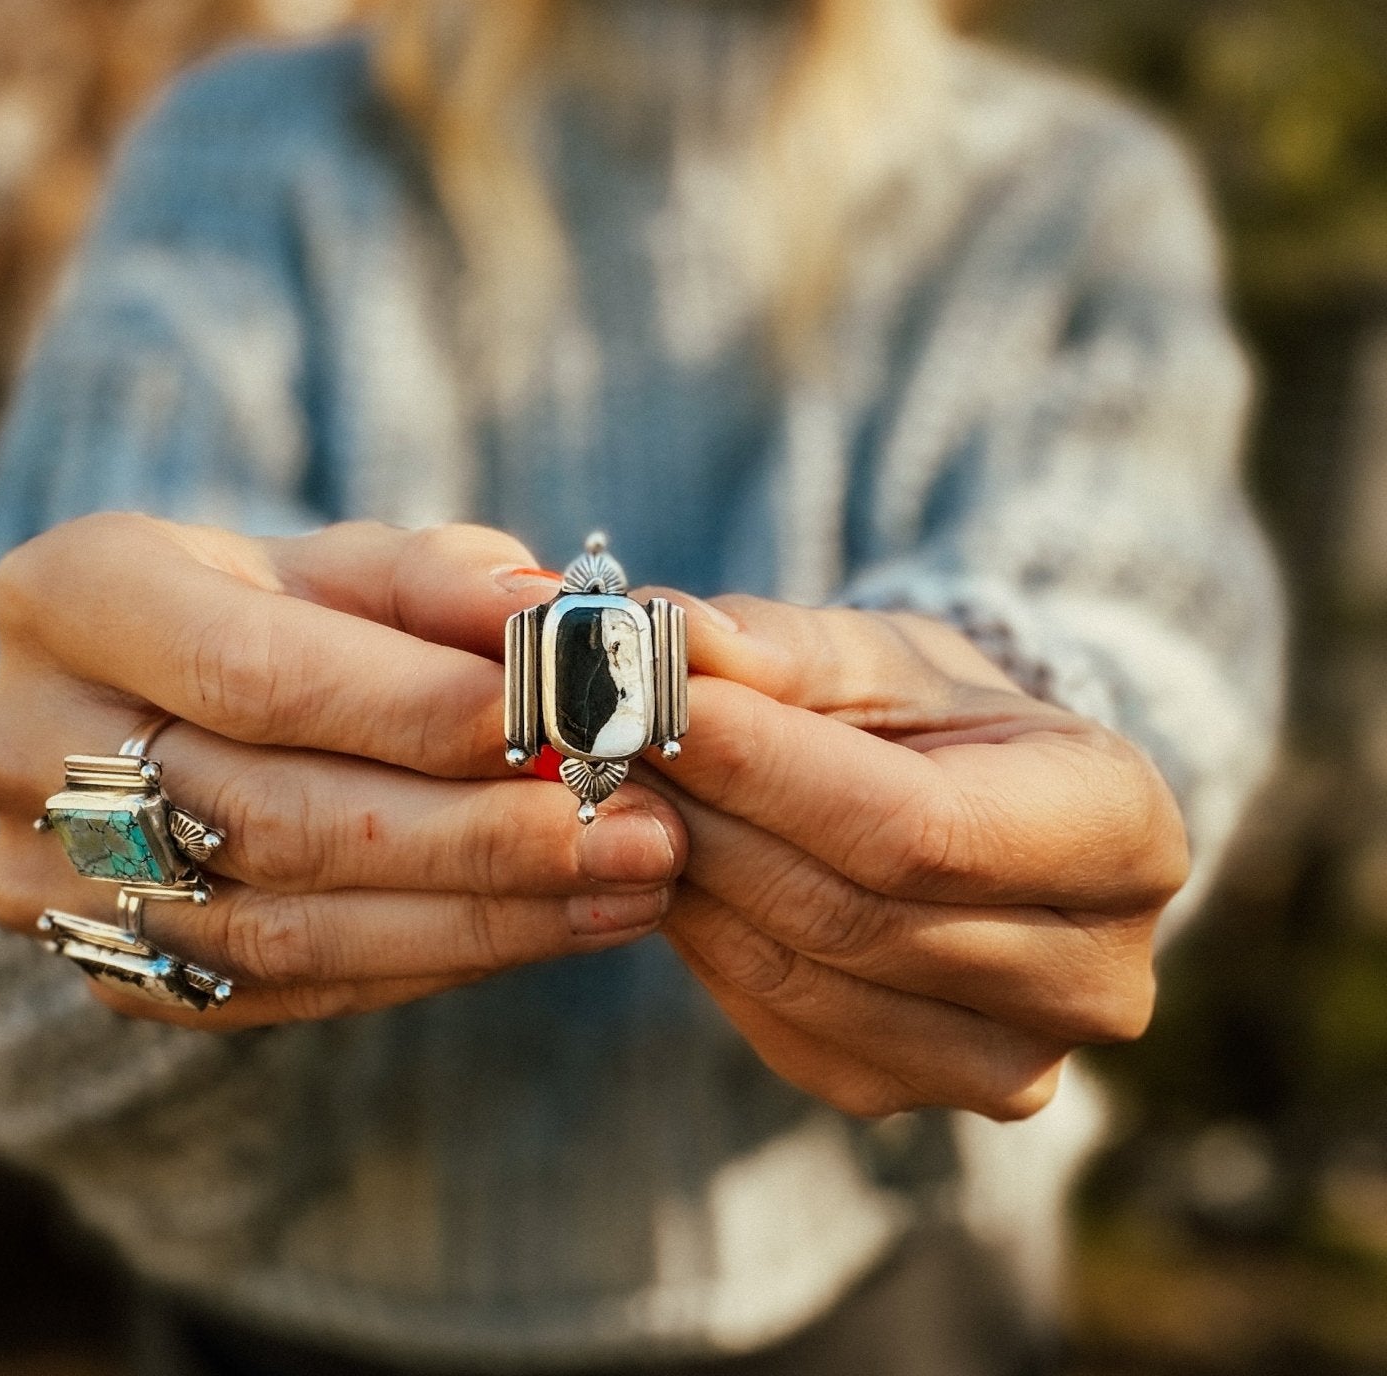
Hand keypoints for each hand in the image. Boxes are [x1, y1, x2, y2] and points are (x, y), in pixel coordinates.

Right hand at [0, 515, 684, 1027]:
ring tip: (631, 883)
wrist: (170, 704)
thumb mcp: (348, 563)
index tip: (565, 724)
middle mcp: (27, 740)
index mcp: (75, 596)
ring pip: (285, 928)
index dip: (416, 709)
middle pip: (275, 815)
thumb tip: (557, 621)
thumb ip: (442, 581)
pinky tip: (553, 925)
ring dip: (483, 914)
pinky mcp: (108, 964)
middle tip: (641, 830)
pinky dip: (434, 958)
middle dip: (480, 833)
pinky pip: (284, 988)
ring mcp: (50, 876)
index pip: (257, 672)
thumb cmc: (278, 607)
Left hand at [646, 595, 1187, 1120]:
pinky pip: (775, 1019)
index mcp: (1125, 833)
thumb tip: (667, 638)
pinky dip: (704, 936)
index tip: (658, 704)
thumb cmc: (941, 720)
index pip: (922, 828)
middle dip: (711, 816)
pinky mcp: (909, 1094)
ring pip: (800, 972)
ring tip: (627, 789)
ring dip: (688, 875)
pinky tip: (671, 865)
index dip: (775, 771)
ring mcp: (1008, 1061)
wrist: (978, 816)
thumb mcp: (884, 656)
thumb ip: (782, 647)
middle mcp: (1097, 976)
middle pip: (853, 912)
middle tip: (606, 740)